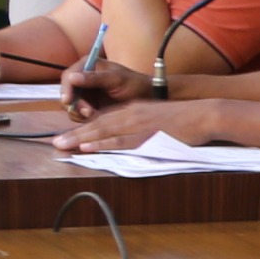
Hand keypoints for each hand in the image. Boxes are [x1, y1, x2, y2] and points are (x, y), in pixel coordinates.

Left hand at [53, 97, 184, 153]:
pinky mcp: (147, 136)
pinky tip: (87, 147)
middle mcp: (131, 115)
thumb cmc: (187, 120)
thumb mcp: (159, 119)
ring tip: (61, 145)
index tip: (67, 137)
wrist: (205, 114)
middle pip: (97, 125)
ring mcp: (138, 125)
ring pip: (103, 131)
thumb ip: (144, 126)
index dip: (83, 128)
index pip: (104, 119)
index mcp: (134, 111)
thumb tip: (132, 138)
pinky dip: (102, 143)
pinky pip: (120, 140)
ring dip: (80, 139)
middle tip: (55, 142)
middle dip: (74, 134)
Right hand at [59, 62, 153, 120]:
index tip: (68, 101)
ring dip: (79, 113)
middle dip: (74, 104)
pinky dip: (83, 118)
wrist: (146, 98)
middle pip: (66, 93)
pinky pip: (77, 114)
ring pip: (70, 105)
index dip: (66, 89)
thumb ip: (94, 78)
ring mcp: (84, 93)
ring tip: (94, 114)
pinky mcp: (87, 105)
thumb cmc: (134, 83)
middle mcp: (82, 78)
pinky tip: (96, 117)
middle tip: (88, 112)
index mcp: (88, 65)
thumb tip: (72, 77)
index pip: (68, 77)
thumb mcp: (116, 79)